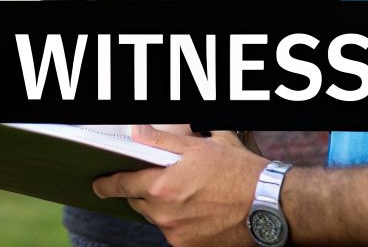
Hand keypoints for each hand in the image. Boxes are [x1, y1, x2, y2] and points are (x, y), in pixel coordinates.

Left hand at [92, 125, 269, 246]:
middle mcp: (164, 216)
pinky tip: (202, 211)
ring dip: (166, 207)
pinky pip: (176, 234)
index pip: (122, 185)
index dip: (108, 183)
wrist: (269, 205)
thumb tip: (136, 132)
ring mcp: (177, 235)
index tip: (99, 184)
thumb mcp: (200, 147)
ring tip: (193, 194)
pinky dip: (182, 223)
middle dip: (146, 191)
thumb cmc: (237, 172)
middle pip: (140, 203)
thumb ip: (161, 141)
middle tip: (165, 180)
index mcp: (161, 187)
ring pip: (159, 219)